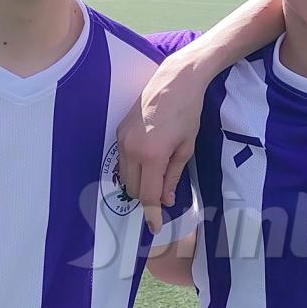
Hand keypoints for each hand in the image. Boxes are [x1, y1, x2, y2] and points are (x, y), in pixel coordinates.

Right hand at [117, 54, 207, 232]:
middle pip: (133, 189)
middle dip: (145, 197)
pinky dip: (133, 168)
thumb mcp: (186, 147)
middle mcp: (131, 150)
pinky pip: (122, 160)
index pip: (147, 195)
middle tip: (162, 195)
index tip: (155, 227)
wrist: (175, 81)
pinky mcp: (119, 131)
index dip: (151, 214)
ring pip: (124, 176)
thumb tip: (165, 200)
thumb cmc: (187, 113)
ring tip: (155, 177)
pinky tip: (147, 161)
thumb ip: (173, 176)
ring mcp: (122, 139)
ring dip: (138, 183)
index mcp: (152, 156)